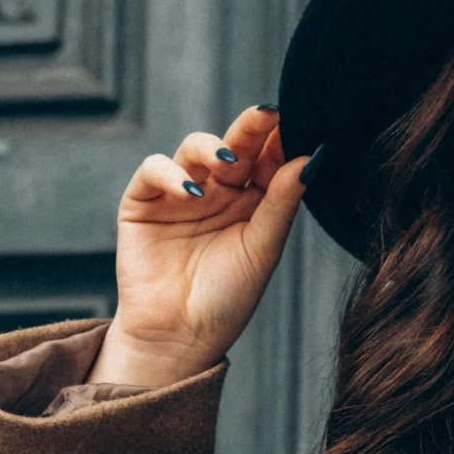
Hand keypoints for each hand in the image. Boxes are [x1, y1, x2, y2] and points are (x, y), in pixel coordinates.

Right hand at [92, 106, 310, 388]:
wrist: (179, 338)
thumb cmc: (226, 300)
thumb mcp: (262, 250)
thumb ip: (282, 203)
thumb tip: (310, 158)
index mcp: (253, 203)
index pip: (267, 160)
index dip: (279, 141)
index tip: (297, 124)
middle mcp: (218, 193)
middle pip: (234, 147)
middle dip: (249, 129)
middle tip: (267, 115)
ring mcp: (180, 194)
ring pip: (194, 150)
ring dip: (209, 146)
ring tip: (226, 161)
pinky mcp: (143, 202)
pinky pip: (154, 170)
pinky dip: (169, 173)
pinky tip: (189, 193)